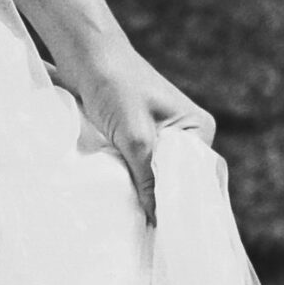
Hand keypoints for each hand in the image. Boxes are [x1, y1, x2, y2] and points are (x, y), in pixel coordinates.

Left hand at [60, 32, 215, 224]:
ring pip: (156, 176)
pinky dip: (132, 181)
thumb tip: (157, 219)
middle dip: (162, 199)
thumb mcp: (134, 136)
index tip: (168, 230)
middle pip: (177, 179)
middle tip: (149, 229)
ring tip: (136, 219)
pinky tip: (125, 200)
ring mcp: (161, 137)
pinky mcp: (138, 139)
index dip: (182, 202)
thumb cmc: (115, 84)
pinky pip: (140, 169)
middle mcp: (186, 133)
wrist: (86, 54)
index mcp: (198, 128)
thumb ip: (147, 177)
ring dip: (144, 192)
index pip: (198, 176)